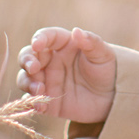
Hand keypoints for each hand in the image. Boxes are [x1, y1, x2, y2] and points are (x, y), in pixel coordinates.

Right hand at [8, 21, 117, 137]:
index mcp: (62, 45)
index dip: (39, 39)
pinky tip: (39, 106)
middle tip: (34, 69)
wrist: (112, 98)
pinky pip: (32, 100)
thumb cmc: (106, 70)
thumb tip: (76, 31)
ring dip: (28, 83)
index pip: (46, 37)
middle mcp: (50, 61)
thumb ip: (91, 42)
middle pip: (28, 56)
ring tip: (39, 90)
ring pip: (25, 78)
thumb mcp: (103, 54)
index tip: (37, 45)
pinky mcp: (46, 100)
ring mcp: (46, 80)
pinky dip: (31, 103)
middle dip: (27, 61)